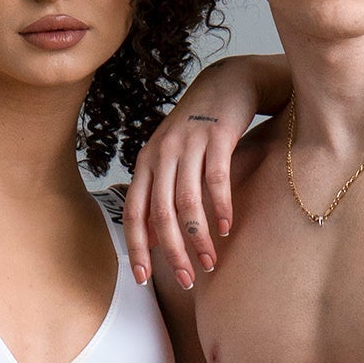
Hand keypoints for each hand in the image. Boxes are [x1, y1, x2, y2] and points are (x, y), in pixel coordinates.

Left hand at [123, 55, 269, 287]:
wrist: (228, 83)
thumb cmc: (198, 130)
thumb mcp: (171, 160)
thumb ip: (158, 196)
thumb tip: (150, 241)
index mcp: (147, 162)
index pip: (135, 212)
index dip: (138, 247)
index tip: (144, 278)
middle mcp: (162, 153)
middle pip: (160, 212)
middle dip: (172, 251)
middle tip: (186, 279)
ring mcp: (189, 143)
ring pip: (187, 200)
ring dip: (198, 236)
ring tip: (209, 261)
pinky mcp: (217, 136)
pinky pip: (216, 179)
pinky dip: (220, 207)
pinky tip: (226, 228)